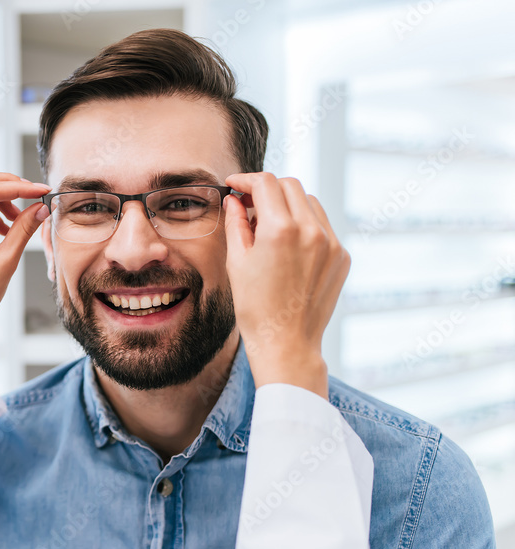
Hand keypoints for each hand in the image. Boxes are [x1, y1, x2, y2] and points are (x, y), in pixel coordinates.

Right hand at [223, 173, 350, 397]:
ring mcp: (331, 242)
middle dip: (267, 189)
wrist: (286, 342)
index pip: (265, 183)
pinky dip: (304, 224)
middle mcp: (311, 230)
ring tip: (269, 226)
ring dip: (288, 204)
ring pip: (309, 202)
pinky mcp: (341, 255)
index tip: (234, 185)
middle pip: (290, 185)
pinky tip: (288, 246)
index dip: (246, 180)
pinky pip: (322, 225)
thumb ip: (236, 224)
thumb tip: (234, 201)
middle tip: (248, 204)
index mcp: (281, 230)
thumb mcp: (237, 262)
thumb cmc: (255, 308)